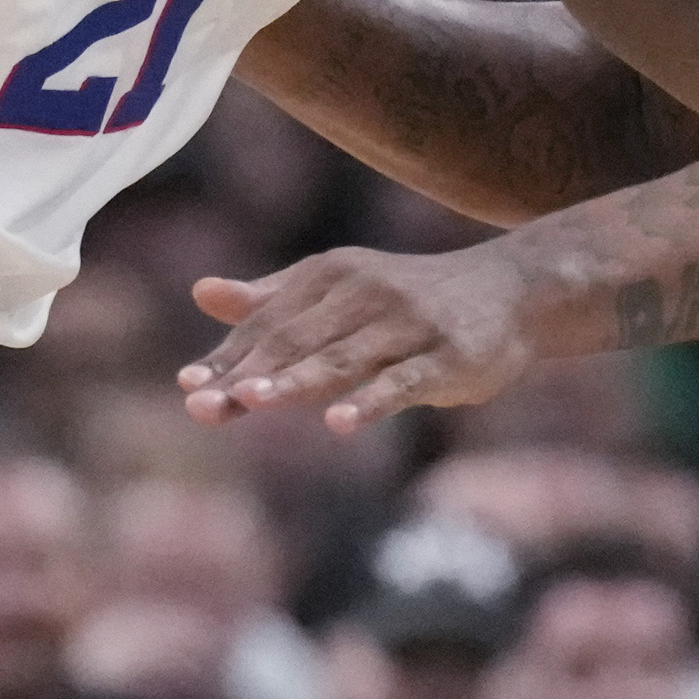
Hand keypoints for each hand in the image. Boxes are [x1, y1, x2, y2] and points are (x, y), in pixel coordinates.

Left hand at [179, 243, 533, 434]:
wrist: (511, 292)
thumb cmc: (410, 301)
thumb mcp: (340, 291)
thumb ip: (273, 300)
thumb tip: (201, 291)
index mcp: (330, 275)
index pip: (269, 322)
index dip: (228, 356)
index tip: (187, 388)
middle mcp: (365, 291)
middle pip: (297, 339)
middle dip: (250, 373)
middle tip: (205, 404)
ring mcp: (407, 324)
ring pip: (343, 357)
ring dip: (298, 380)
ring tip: (255, 400)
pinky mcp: (446, 356)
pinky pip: (401, 382)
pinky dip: (369, 402)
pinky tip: (338, 423)